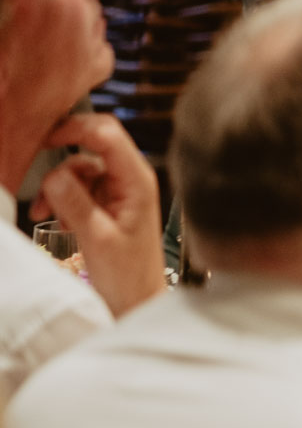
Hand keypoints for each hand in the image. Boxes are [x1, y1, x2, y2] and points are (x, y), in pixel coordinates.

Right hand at [31, 114, 164, 315]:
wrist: (135, 299)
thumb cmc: (128, 274)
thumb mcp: (97, 239)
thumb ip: (76, 204)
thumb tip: (54, 176)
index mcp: (137, 180)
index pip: (108, 134)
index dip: (75, 128)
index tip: (45, 138)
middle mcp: (130, 178)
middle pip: (93, 143)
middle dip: (62, 158)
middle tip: (40, 175)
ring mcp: (119, 189)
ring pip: (79, 167)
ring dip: (57, 187)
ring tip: (46, 214)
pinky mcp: (107, 202)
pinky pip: (78, 187)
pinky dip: (62, 199)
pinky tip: (59, 220)